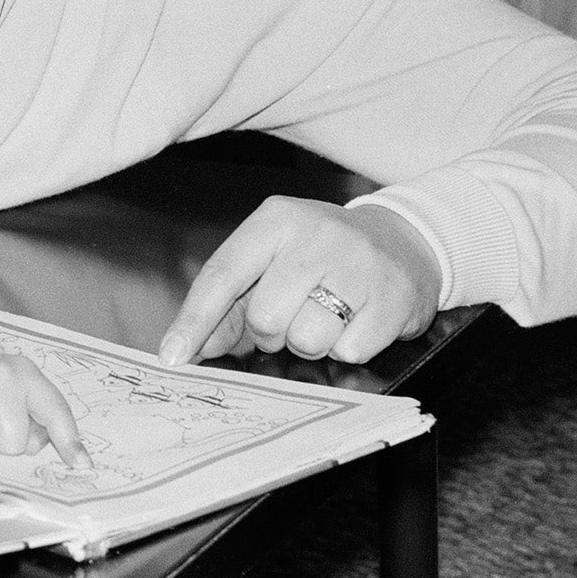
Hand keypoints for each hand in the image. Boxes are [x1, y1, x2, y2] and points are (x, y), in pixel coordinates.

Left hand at [157, 199, 442, 366]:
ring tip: (326, 317)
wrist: (405, 242)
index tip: (172, 357)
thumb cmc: (322, 256)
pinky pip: (349, 351)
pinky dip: (347, 347)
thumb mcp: (274, 260)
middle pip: (265, 317)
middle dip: (271, 333)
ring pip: (306, 339)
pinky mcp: (394, 297)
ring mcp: (359, 264)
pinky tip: (357, 320)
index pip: (222, 274)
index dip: (194, 321)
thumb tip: (190, 348)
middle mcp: (317, 234)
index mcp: (276, 220)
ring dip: (310, 342)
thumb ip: (230, 303)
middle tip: (292, 316)